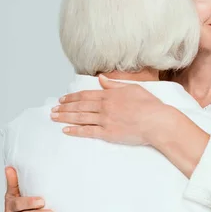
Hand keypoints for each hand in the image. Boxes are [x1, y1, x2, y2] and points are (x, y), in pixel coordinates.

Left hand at [51, 76, 166, 144]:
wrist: (157, 121)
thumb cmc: (149, 105)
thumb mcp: (133, 88)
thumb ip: (115, 84)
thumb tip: (102, 78)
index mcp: (110, 95)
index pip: (86, 95)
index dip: (72, 97)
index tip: (62, 99)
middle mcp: (104, 106)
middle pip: (80, 106)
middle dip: (64, 107)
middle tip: (53, 109)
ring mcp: (105, 120)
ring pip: (80, 117)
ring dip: (65, 117)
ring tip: (54, 117)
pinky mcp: (108, 133)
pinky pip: (88, 131)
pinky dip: (75, 131)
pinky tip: (66, 130)